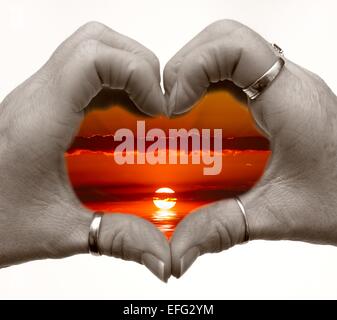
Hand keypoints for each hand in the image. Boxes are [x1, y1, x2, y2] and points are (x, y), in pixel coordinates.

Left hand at [0, 22, 169, 281]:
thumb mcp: (61, 233)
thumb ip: (118, 238)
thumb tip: (163, 254)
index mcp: (40, 122)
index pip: (93, 59)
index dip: (137, 73)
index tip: (158, 109)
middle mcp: (36, 98)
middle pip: (94, 41)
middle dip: (138, 64)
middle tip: (155, 104)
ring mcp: (37, 96)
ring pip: (87, 48)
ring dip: (124, 67)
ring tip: (143, 105)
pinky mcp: (42, 104)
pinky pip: (81, 72)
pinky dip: (112, 81)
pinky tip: (122, 116)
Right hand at [164, 20, 336, 277]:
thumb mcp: (278, 215)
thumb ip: (223, 229)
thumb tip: (177, 249)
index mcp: (289, 101)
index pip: (234, 47)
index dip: (192, 67)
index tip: (173, 105)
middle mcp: (286, 84)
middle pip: (225, 39)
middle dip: (186, 66)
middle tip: (171, 106)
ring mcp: (281, 87)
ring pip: (229, 51)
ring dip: (196, 73)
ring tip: (180, 109)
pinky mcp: (276, 98)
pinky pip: (236, 73)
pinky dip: (209, 84)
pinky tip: (202, 118)